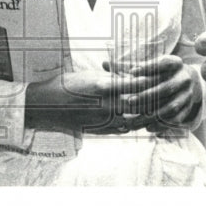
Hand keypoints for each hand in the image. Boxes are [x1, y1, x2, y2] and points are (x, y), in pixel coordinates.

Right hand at [25, 69, 150, 133]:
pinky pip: (122, 129)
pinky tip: (133, 118)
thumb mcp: (90, 75)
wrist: (46, 105)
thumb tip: (132, 77)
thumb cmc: (66, 84)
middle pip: (139, 104)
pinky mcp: (99, 131)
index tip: (155, 76)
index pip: (136, 84)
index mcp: (104, 87)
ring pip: (133, 120)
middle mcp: (106, 105)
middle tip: (159, 93)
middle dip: (150, 98)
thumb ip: (112, 78)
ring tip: (149, 108)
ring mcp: (103, 120)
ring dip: (142, 115)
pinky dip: (130, 124)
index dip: (148, 80)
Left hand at [101, 55, 201, 134]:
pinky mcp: (188, 109)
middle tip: (129, 102)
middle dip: (146, 96)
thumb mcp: (148, 66)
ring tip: (133, 120)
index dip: (148, 67)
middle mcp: (184, 78)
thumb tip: (104, 64)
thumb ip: (127, 67)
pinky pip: (175, 119)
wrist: (189, 82)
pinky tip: (147, 128)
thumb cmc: (161, 72)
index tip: (132, 72)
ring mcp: (188, 95)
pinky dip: (161, 125)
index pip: (162, 63)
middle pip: (164, 88)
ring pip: (169, 107)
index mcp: (175, 63)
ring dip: (151, 115)